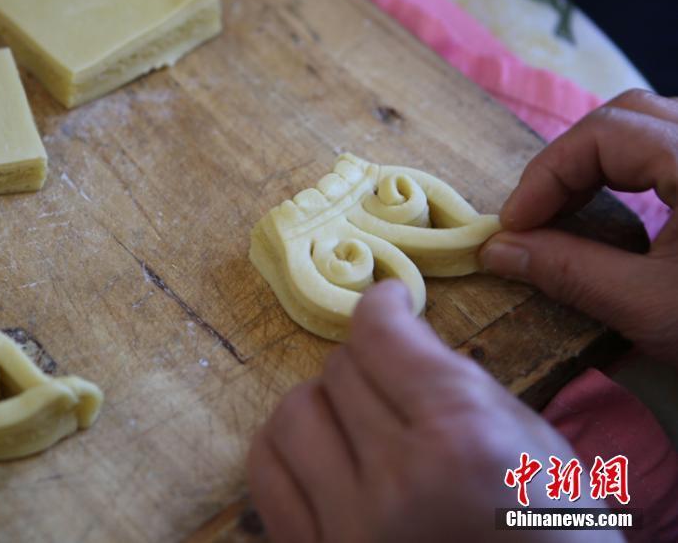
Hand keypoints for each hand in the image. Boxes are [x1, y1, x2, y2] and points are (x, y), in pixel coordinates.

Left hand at [247, 281, 615, 542]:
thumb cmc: (556, 536)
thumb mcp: (538, 445)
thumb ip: (462, 383)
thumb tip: (399, 337)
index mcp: (462, 440)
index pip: (380, 336)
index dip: (382, 305)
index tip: (389, 302)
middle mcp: (395, 482)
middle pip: (339, 371)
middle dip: (366, 360)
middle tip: (389, 373)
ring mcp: (345, 528)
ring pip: (291, 417)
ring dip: (322, 403)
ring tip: (352, 416)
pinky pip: (266, 477)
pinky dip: (287, 450)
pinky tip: (317, 452)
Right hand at [480, 89, 677, 365]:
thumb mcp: (652, 307)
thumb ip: (568, 271)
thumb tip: (497, 250)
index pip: (602, 135)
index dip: (545, 177)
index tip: (512, 229)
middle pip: (624, 117)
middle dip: (567, 165)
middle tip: (536, 219)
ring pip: (650, 126)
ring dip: (598, 164)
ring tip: (568, 212)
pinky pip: (673, 148)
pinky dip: (632, 170)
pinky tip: (620, 209)